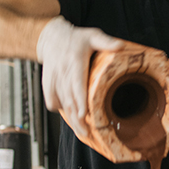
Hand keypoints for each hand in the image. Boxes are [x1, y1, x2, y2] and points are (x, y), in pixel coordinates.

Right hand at [36, 16, 122, 138]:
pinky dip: (60, 110)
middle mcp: (62, 70)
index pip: (76, 83)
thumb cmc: (76, 38)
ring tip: (81, 132)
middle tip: (86, 133)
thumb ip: (105, 41)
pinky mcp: (47, 84)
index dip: (80, 100)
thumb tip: (120, 46)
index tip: (84, 114)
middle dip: (77, 118)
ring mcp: (53, 78)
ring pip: (61, 102)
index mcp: (74, 60)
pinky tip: (71, 116)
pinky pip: (51, 101)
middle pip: (69, 98)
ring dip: (70, 118)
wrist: (51, 37)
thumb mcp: (92, 35)